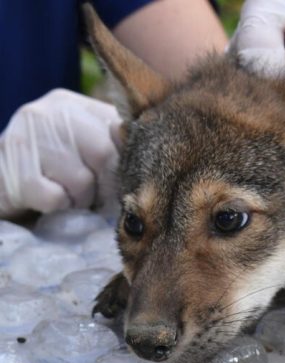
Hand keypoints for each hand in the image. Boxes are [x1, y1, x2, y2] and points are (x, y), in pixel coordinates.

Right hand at [0, 89, 120, 217]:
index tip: (119, 181)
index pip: (118, 130)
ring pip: (80, 180)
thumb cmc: (51, 170)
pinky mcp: (10, 165)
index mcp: (73, 104)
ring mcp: (27, 134)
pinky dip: (57, 207)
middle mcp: (50, 111)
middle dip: (105, 187)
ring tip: (68, 197)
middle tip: (95, 198)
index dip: (124, 163)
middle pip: (104, 154)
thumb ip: (112, 145)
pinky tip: (49, 201)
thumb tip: (141, 155)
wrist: (2, 180)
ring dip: (80, 200)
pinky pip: (54, 197)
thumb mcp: (82, 149)